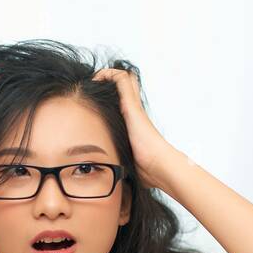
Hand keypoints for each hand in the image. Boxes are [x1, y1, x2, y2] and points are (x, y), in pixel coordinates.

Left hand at [92, 67, 183, 189]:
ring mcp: (134, 106)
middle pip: (127, 83)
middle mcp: (134, 111)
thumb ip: (117, 161)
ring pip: (124, 77)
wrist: (159, 166)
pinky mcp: (132, 105)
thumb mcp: (125, 161)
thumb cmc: (146, 169)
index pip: (125, 100)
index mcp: (133, 122)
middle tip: (94, 86)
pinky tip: (95, 80)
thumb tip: (105, 177)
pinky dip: (108, 74)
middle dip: (110, 80)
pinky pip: (120, 79)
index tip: (95, 99)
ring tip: (94, 81)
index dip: (111, 94)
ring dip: (108, 75)